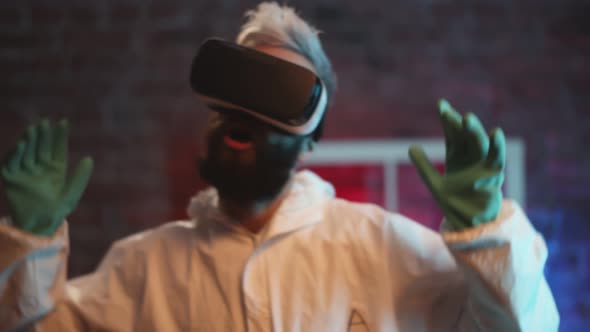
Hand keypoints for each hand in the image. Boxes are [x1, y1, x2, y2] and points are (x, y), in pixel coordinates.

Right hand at [1, 119, 92, 235]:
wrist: (38, 226)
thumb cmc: (57, 212)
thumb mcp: (71, 195)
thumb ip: (79, 178)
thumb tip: (90, 158)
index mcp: (56, 170)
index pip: (58, 149)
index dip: (60, 136)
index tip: (64, 122)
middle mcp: (40, 168)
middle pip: (41, 148)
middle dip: (43, 136)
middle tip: (45, 123)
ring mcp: (25, 173)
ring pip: (27, 152)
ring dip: (30, 141)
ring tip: (33, 130)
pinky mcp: (11, 179)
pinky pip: (11, 163)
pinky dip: (15, 154)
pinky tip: (21, 145)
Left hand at [408, 99, 505, 229]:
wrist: (467, 223)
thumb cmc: (453, 203)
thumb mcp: (434, 183)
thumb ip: (424, 166)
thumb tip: (411, 147)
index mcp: (457, 157)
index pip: (453, 133)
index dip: (448, 120)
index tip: (442, 105)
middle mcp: (471, 157)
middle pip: (465, 135)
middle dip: (457, 123)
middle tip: (447, 112)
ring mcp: (482, 164)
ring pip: (479, 143)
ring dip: (473, 131)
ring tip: (466, 119)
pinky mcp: (493, 174)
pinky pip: (497, 158)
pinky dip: (497, 146)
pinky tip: (496, 134)